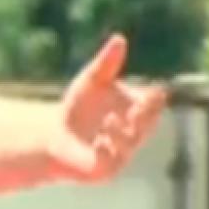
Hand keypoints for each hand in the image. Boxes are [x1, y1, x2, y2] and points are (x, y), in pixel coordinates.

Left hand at [47, 35, 167, 182]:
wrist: (53, 134)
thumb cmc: (78, 106)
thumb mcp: (91, 80)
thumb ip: (106, 63)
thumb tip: (119, 39)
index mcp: (137, 112)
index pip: (153, 105)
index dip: (155, 100)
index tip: (155, 92)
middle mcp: (135, 133)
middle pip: (147, 124)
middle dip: (145, 116)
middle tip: (141, 105)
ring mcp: (122, 153)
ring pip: (130, 144)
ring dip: (122, 132)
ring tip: (110, 119)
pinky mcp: (105, 169)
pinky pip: (110, 162)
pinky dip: (107, 151)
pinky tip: (100, 141)